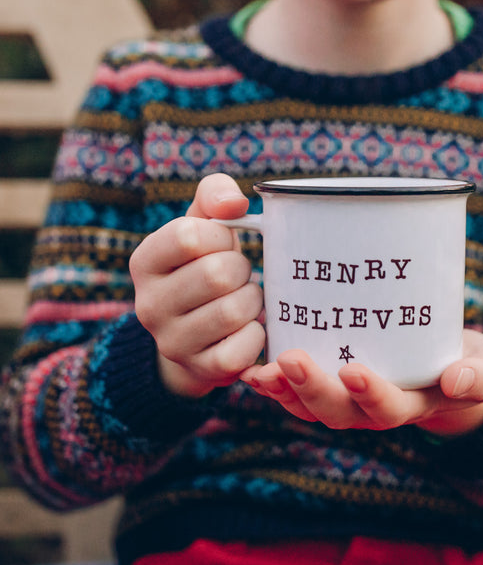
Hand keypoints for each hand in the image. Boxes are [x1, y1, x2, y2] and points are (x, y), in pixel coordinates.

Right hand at [129, 173, 264, 396]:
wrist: (197, 335)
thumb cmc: (205, 267)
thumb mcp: (203, 226)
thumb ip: (214, 196)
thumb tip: (234, 203)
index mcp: (145, 262)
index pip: (189, 235)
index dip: (220, 236)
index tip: (223, 244)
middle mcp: (148, 305)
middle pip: (217, 274)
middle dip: (241, 270)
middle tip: (238, 276)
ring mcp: (172, 342)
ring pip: (234, 311)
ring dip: (252, 301)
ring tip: (243, 300)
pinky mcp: (200, 369)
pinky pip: (242, 349)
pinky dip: (256, 335)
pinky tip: (247, 328)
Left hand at [241, 330, 482, 435]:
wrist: (449, 368)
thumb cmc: (468, 365)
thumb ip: (479, 377)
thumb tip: (457, 381)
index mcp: (412, 405)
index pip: (389, 409)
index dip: (371, 395)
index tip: (353, 371)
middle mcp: (374, 409)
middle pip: (339, 413)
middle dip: (313, 391)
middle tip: (291, 361)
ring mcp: (349, 401)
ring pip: (312, 408)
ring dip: (285, 392)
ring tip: (262, 372)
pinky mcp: (333, 382)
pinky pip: (299, 393)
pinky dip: (275, 385)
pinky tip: (253, 371)